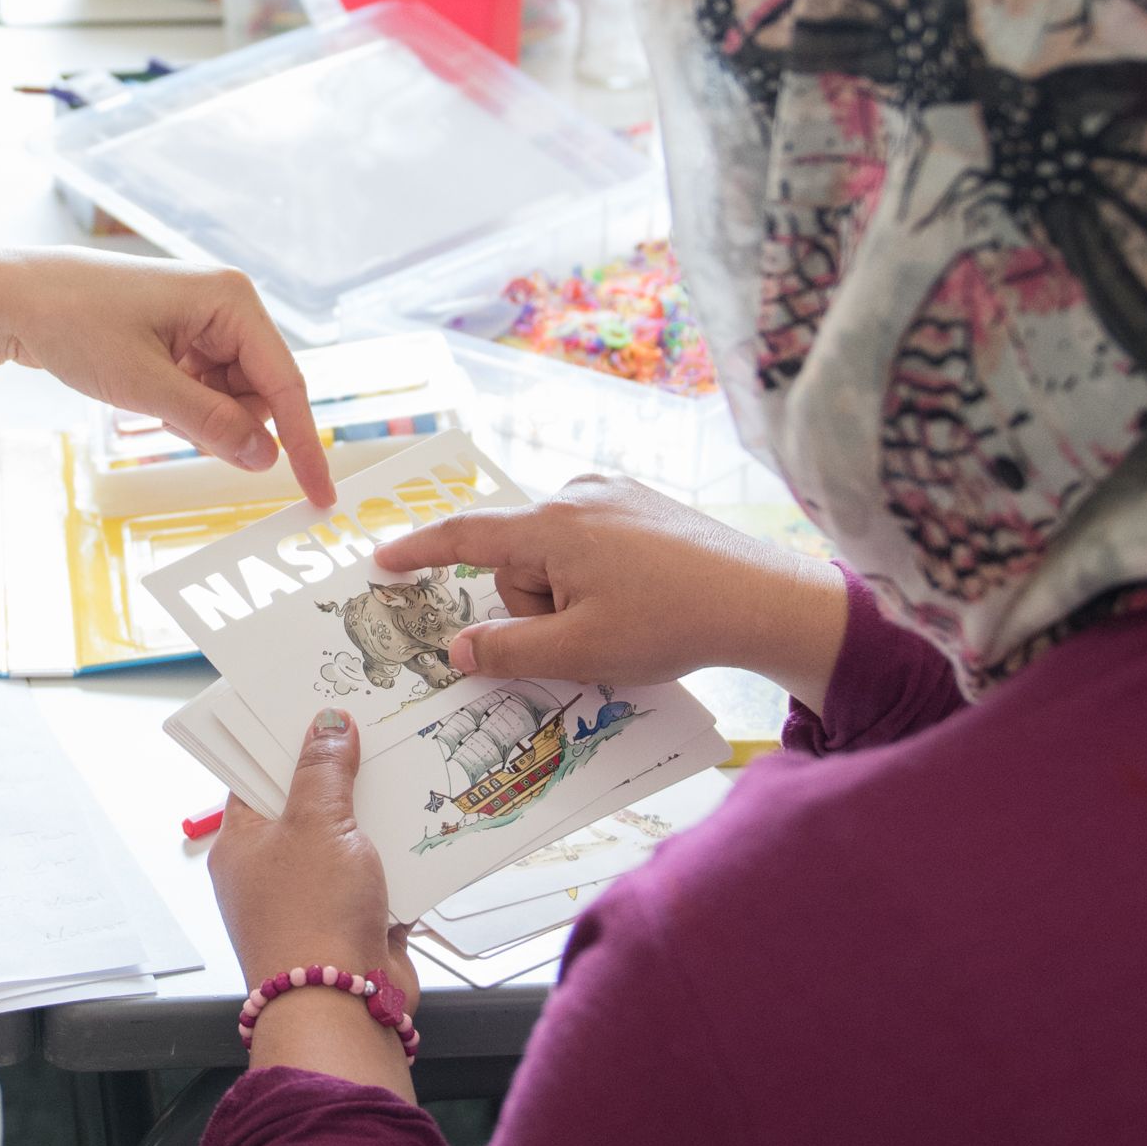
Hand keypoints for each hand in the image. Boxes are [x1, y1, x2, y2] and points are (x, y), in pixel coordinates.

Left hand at [0, 249, 335, 507]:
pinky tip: (145, 393)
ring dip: (199, 417)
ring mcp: (205, 318)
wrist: (12, 298)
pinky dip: (183, 406)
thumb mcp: (144, 385)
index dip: (304, 444)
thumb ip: (210, 424)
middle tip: (170, 421)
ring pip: (232, 396)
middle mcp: (228, 303)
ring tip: (147, 399)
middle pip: (260, 393)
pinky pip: (205, 388)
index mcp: (232, 300)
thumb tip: (266, 459)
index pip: (286, 385)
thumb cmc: (73, 325)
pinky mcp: (183, 333)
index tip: (320, 494)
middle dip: (225, 424)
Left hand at [207, 710, 416, 1095]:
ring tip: (411, 765)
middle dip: (343, 774)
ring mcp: (314, 899)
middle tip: (377, 727)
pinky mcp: (354, 923)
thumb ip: (324, 770)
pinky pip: (380, 877)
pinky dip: (402, 858)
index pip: (255, 775)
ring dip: (378, 817)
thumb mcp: (316, 824)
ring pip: (349, 841)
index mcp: (241, 843)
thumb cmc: (310, 917)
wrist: (342, 1007)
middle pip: (307, 805)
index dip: (285, 740)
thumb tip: (328, 723)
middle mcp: (272, 871)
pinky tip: (429, 825)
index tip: (317, 704)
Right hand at [382, 472, 846, 705]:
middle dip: (536, 603)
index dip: (418, 552)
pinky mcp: (643, 502)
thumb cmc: (671, 623)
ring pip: (556, 554)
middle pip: (518, 559)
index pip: (464, 536)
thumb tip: (458, 648)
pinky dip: (598, 574)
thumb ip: (507, 651)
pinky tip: (642, 596)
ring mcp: (613, 494)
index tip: (382, 561)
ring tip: (626, 618)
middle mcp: (576, 495)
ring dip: (570, 593)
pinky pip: (591, 542)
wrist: (764, 598)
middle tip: (586, 634)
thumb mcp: (579, 651)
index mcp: (551, 526)